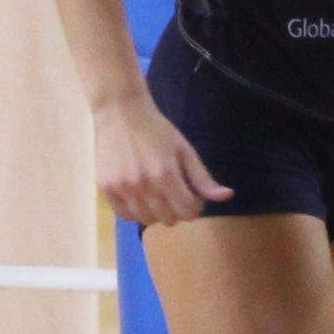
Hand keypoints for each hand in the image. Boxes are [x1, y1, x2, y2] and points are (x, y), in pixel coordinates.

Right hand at [91, 82, 224, 227]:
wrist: (120, 112)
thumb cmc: (156, 130)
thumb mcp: (185, 150)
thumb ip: (203, 178)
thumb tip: (227, 196)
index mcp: (166, 176)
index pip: (188, 213)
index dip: (194, 206)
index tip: (191, 195)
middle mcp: (142, 186)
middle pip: (169, 220)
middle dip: (177, 210)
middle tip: (173, 192)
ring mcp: (122, 189)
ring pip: (146, 221)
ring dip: (156, 212)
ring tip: (155, 194)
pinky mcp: (106, 188)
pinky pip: (124, 215)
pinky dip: (135, 211)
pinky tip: (139, 196)